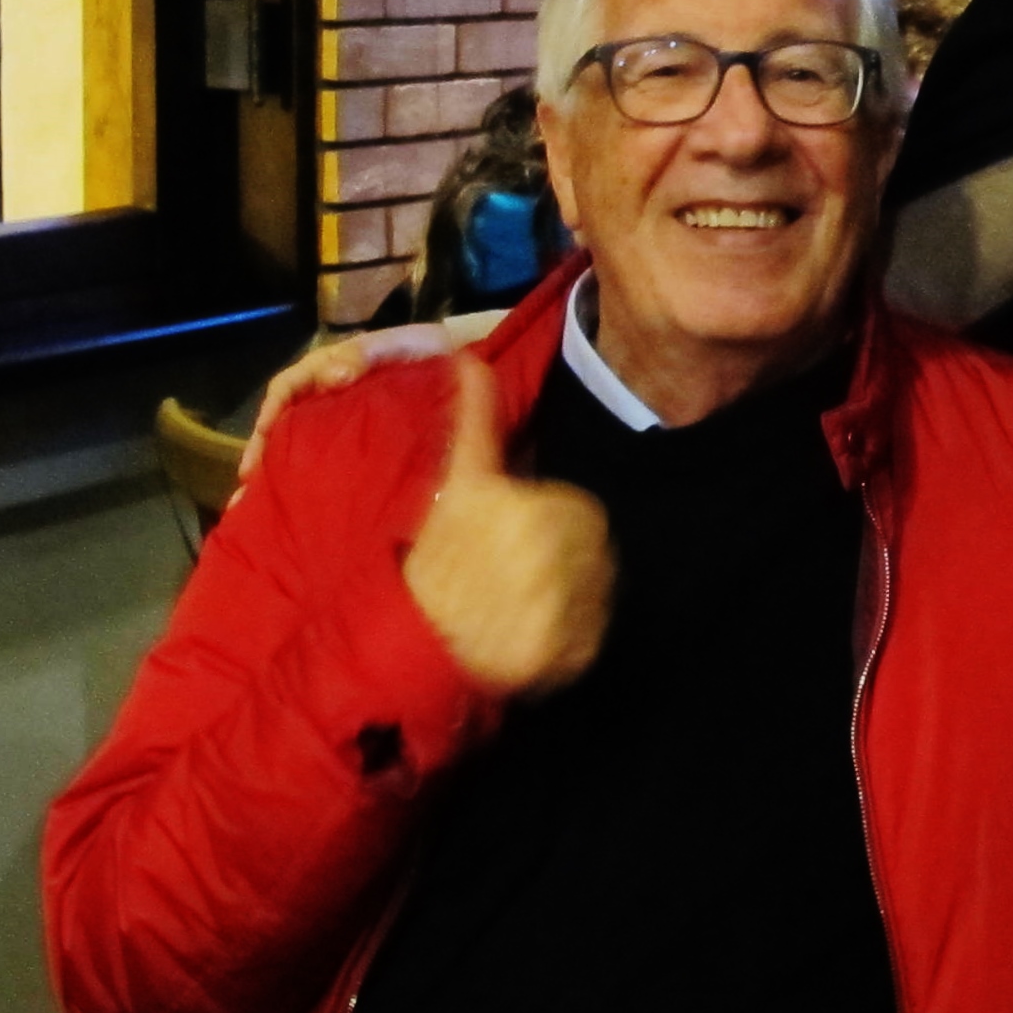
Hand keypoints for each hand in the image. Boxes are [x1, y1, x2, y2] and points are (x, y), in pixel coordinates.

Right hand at [240, 317, 483, 478]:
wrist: (470, 377)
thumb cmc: (435, 357)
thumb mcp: (403, 344)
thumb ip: (366, 353)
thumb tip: (332, 377)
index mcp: (337, 369)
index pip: (291, 385)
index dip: (273, 407)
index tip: (265, 433)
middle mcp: (333, 397)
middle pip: (287, 420)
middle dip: (263, 449)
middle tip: (249, 480)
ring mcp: (346, 424)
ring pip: (299, 445)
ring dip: (276, 469)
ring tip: (258, 498)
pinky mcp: (362, 449)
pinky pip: (326, 464)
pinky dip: (305, 481)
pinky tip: (292, 505)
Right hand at [400, 356, 614, 697]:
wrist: (415, 641)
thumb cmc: (436, 558)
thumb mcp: (457, 483)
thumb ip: (473, 420)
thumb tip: (467, 359)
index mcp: (532, 506)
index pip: (582, 516)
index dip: (553, 529)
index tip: (521, 545)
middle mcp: (552, 553)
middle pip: (593, 554)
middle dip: (564, 563)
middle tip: (519, 581)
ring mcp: (563, 606)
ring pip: (596, 593)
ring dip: (571, 600)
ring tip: (524, 608)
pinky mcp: (569, 653)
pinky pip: (592, 639)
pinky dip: (569, 641)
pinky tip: (532, 638)